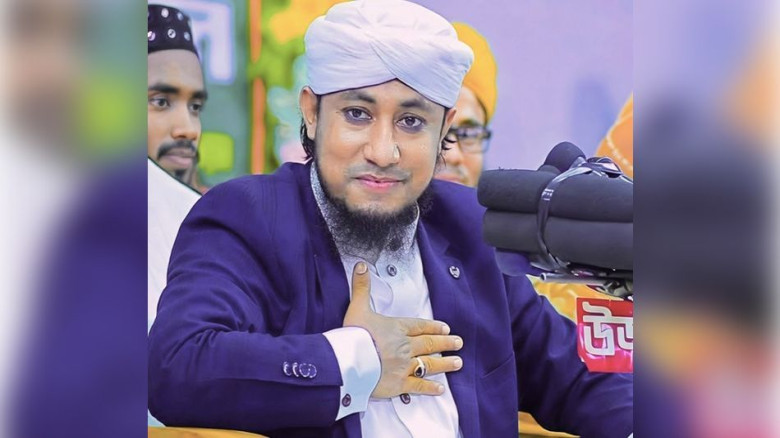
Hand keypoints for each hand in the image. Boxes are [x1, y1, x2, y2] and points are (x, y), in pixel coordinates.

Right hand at [343, 261, 463, 397]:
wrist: (349, 361)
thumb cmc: (353, 335)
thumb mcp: (357, 307)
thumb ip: (361, 287)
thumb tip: (361, 265)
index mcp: (396, 328)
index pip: (419, 326)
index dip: (433, 327)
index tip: (445, 328)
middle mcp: (404, 346)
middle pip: (429, 344)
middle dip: (445, 342)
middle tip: (458, 342)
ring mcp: (404, 366)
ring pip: (429, 363)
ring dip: (445, 363)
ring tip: (458, 362)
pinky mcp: (399, 383)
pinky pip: (419, 386)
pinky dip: (430, 388)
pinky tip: (440, 389)